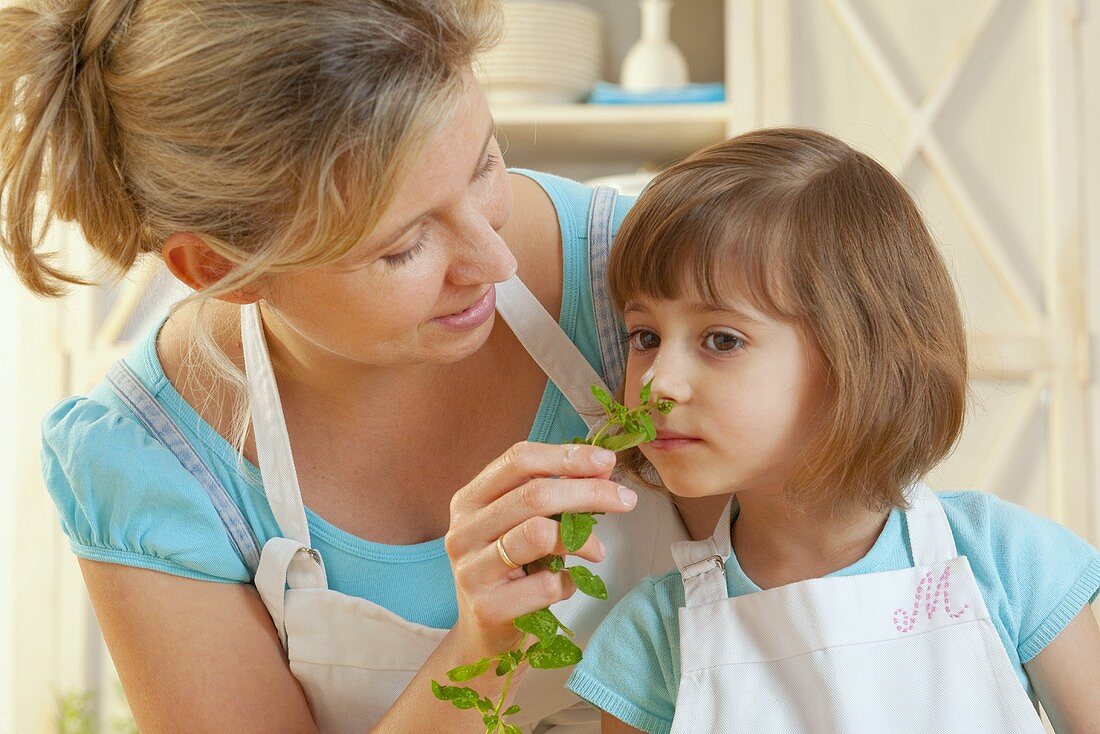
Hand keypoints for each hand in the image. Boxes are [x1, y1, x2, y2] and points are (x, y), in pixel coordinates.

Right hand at [445, 441, 637, 657]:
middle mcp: (463, 531)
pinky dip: (570, 582)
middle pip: (534, 495)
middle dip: (589, 492)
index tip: (607, 460)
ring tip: (599, 551)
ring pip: (539, 534)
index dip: (566, 456)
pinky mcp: (487, 607)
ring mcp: (471, 570)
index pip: (518, 460)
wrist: (485, 636)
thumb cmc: (511, 572)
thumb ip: (554, 495)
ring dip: (583, 539)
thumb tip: (602, 467)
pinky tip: (568, 584)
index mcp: (469, 500)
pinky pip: (546, 584)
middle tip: (626, 499)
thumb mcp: (523, 526)